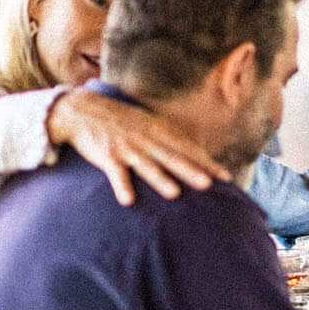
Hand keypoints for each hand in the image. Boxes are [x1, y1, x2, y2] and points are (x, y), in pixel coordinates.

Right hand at [46, 89, 228, 205]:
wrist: (83, 109)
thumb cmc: (121, 120)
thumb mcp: (149, 123)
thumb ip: (170, 138)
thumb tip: (196, 153)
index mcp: (158, 131)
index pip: (187, 148)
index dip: (206, 162)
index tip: (225, 176)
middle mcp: (146, 139)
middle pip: (172, 158)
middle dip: (191, 171)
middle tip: (209, 184)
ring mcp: (127, 148)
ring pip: (147, 166)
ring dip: (160, 180)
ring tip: (175, 193)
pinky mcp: (107, 156)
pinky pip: (115, 173)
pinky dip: (121, 186)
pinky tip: (128, 200)